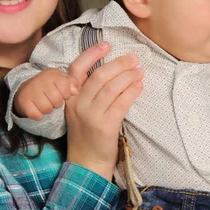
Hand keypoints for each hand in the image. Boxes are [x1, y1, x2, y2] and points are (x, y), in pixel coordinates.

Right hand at [14, 69, 79, 119]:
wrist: (27, 90)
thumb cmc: (50, 86)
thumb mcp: (62, 80)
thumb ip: (73, 83)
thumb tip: (75, 91)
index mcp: (52, 74)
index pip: (65, 86)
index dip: (66, 94)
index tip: (62, 93)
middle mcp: (39, 80)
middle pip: (57, 100)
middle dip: (57, 103)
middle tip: (52, 99)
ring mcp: (30, 91)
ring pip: (47, 109)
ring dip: (48, 109)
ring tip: (45, 103)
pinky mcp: (23, 102)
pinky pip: (37, 115)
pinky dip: (38, 115)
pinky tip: (37, 108)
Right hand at [65, 43, 143, 180]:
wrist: (86, 164)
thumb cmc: (87, 135)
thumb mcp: (81, 111)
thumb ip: (90, 92)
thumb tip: (113, 70)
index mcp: (70, 98)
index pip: (77, 69)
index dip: (92, 54)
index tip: (107, 45)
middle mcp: (78, 105)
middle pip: (100, 76)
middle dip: (119, 64)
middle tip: (134, 58)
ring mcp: (91, 116)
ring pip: (112, 88)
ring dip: (129, 76)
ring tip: (139, 71)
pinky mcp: (105, 126)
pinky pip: (121, 103)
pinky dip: (132, 92)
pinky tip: (139, 86)